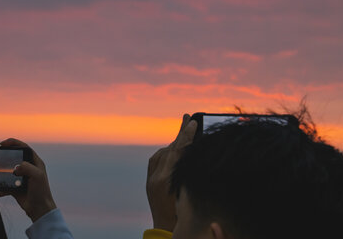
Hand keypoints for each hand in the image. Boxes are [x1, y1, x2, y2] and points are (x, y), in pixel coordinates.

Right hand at [0, 138, 56, 222]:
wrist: (39, 209)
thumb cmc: (41, 192)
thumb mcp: (37, 176)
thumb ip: (27, 167)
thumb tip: (15, 167)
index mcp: (35, 163)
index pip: (24, 148)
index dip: (14, 143)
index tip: (3, 143)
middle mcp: (29, 169)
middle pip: (14, 158)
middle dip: (5, 155)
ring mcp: (21, 178)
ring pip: (8, 171)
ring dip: (0, 172)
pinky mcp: (16, 188)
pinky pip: (4, 186)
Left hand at [146, 114, 196, 231]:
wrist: (164, 229)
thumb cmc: (181, 216)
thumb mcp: (187, 193)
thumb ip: (187, 172)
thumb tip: (189, 151)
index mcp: (165, 179)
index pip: (177, 152)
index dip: (186, 136)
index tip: (193, 122)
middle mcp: (156, 177)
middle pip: (170, 149)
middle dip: (180, 133)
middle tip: (187, 116)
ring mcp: (151, 179)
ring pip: (163, 153)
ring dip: (174, 143)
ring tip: (184, 131)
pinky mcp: (149, 181)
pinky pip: (156, 160)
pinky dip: (166, 153)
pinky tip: (173, 149)